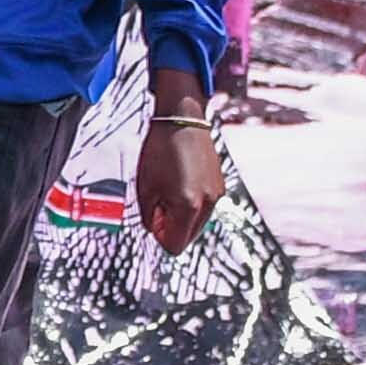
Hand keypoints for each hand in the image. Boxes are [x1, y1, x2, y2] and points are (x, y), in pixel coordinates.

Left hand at [132, 105, 230, 255]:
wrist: (182, 119)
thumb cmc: (161, 149)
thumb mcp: (145, 187)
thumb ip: (150, 216)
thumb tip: (156, 230)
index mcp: (188, 206)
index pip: (175, 245)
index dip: (160, 237)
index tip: (153, 221)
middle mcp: (208, 203)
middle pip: (188, 237)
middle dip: (171, 228)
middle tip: (158, 207)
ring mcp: (217, 194)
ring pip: (197, 224)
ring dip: (182, 217)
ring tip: (169, 192)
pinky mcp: (220, 184)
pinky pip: (204, 207)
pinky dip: (192, 205)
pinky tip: (180, 185)